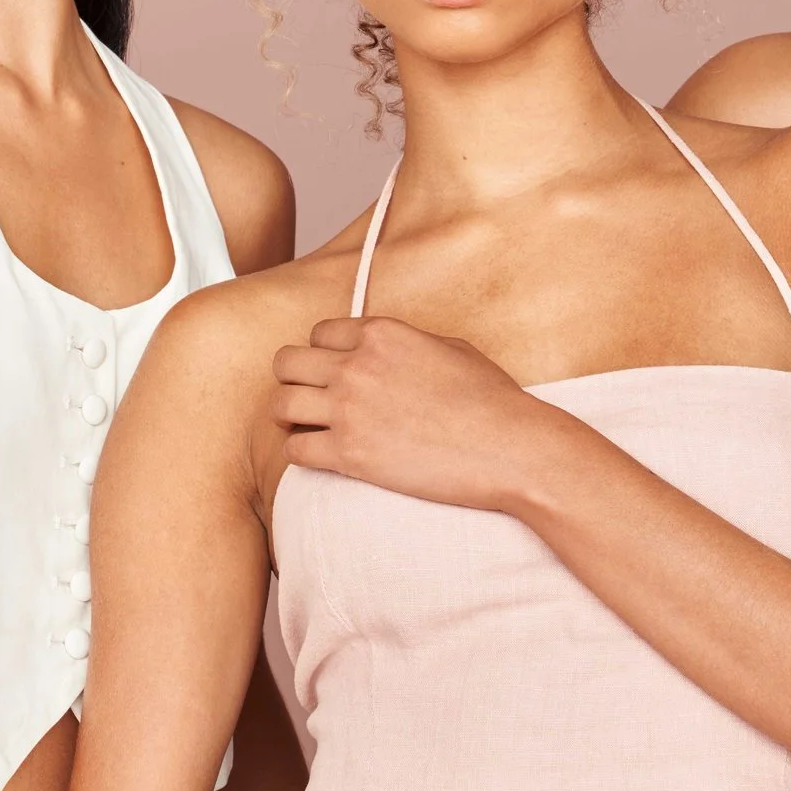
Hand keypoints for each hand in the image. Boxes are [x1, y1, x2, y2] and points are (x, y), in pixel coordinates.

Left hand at [272, 317, 571, 511]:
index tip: (331, 372)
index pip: (318, 333)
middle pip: (287, 362)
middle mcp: (358, 364)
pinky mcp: (350, 453)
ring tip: (307, 428)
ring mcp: (350, 408)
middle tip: (308, 399)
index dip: (322, 354)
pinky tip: (322, 457)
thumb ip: (407, 343)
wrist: (509, 448)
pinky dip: (302, 453)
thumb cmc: (492, 400)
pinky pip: (296, 450)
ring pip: (281, 405)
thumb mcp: (451, 348)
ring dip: (290, 417)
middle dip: (294, 380)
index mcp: (382, 333)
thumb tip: (387, 352)